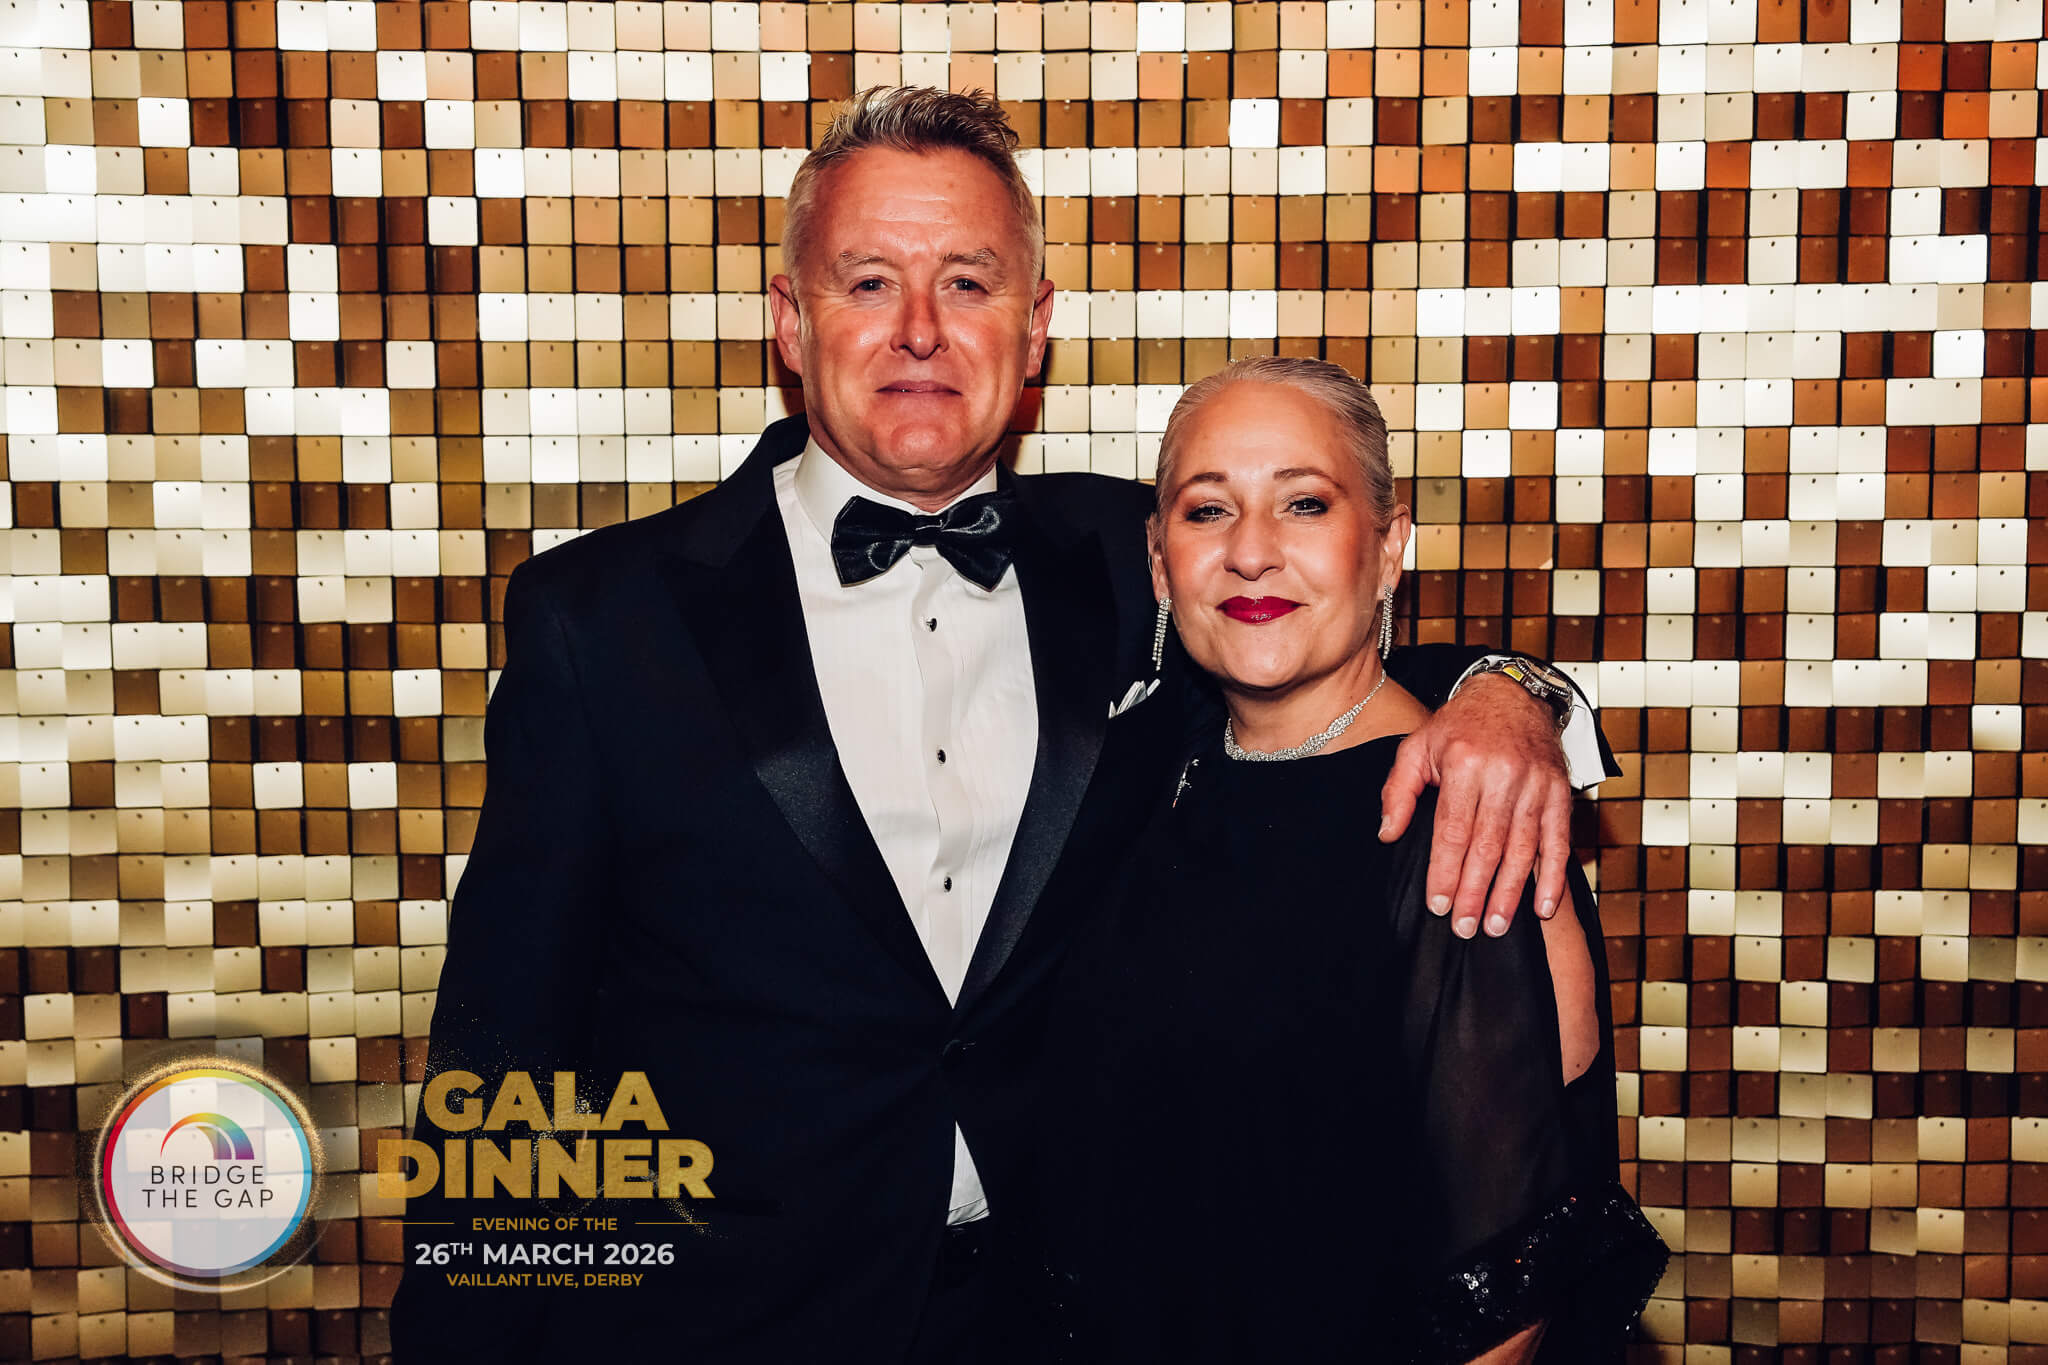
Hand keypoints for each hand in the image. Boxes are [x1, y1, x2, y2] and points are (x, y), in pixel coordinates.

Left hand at [1378, 674, 1571, 938]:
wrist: (1512, 694)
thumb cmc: (1459, 726)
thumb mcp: (1417, 746)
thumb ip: (1398, 791)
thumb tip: (1387, 834)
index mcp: (1464, 763)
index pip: (1453, 830)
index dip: (1445, 871)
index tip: (1438, 905)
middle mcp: (1503, 774)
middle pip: (1487, 845)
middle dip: (1475, 892)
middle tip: (1465, 928)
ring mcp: (1536, 783)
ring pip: (1522, 848)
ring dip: (1510, 893)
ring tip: (1496, 926)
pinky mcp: (1560, 791)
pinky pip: (1558, 840)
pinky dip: (1553, 877)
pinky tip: (1544, 907)